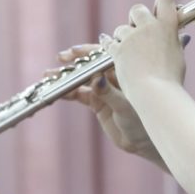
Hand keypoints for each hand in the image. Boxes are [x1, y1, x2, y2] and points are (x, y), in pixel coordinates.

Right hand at [49, 44, 165, 167]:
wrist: (145, 142)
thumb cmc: (144, 119)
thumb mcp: (126, 106)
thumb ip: (110, 93)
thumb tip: (96, 79)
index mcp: (124, 69)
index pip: (104, 55)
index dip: (88, 52)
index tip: (74, 52)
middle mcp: (113, 76)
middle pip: (90, 64)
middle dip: (74, 61)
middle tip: (60, 59)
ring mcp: (104, 89)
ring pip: (82, 79)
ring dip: (66, 78)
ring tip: (49, 76)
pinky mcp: (98, 103)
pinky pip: (80, 94)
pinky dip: (69, 93)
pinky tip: (58, 92)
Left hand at [101, 0, 186, 94]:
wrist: (156, 92)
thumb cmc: (171, 78)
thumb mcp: (178, 56)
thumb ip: (175, 42)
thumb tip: (181, 36)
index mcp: (167, 26)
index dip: (161, 4)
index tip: (159, 12)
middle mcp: (149, 27)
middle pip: (138, 9)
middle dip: (136, 18)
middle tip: (138, 29)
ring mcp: (132, 38)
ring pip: (122, 28)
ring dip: (123, 36)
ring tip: (127, 48)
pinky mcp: (118, 50)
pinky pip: (109, 42)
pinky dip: (108, 43)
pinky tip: (106, 42)